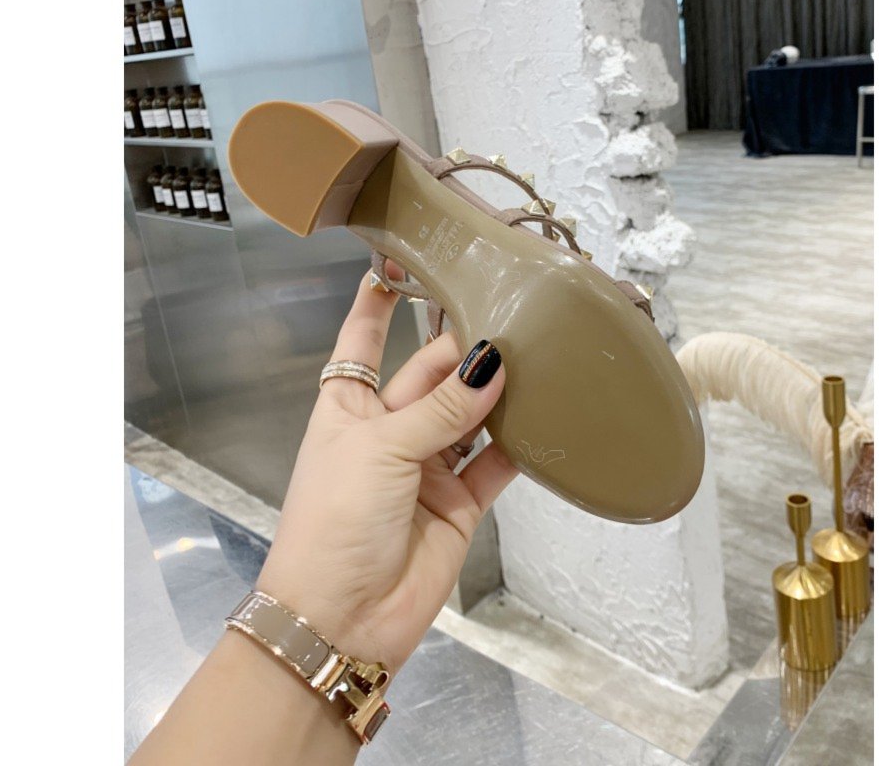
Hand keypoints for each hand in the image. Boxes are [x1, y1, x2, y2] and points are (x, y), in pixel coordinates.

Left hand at [255, 261, 516, 675]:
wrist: (342, 618)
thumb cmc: (335, 521)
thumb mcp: (380, 450)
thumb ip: (441, 408)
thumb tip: (491, 364)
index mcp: (349, 406)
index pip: (363, 340)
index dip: (379, 303)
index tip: (397, 262)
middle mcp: (390, 429)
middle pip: (432, 373)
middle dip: (464, 347)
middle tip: (511, 317)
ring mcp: (428, 465)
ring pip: (469, 414)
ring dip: (496, 390)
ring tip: (537, 354)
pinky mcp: (461, 502)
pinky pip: (495, 461)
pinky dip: (518, 441)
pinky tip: (544, 415)